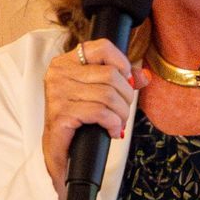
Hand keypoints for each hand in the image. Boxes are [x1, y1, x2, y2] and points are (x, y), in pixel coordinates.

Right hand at [42, 39, 148, 199]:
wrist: (56, 153)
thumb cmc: (75, 121)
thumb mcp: (95, 95)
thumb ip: (118, 81)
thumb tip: (143, 76)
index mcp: (66, 63)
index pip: (101, 47)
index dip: (122, 62)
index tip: (127, 81)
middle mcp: (59, 74)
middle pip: (111, 75)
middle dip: (126, 97)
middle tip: (123, 112)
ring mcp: (58, 94)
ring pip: (108, 94)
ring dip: (121, 113)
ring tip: (118, 123)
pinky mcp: (61, 115)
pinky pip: (100, 112)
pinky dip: (113, 123)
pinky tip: (113, 131)